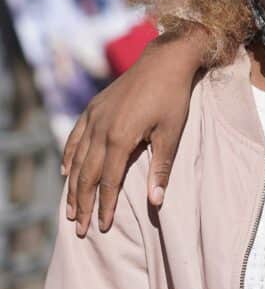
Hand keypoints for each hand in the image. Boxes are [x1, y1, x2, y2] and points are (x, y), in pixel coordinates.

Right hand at [63, 23, 208, 235]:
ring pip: (77, 159)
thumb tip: (156, 202)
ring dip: (72, 185)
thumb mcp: (172, 135)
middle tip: (79, 228)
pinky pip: (75, 137)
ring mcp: (94, 117)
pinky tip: (66, 171)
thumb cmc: (173, 98)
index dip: (105, 206)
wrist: (164, 61)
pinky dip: (69, 156)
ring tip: (70, 208)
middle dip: (83, 203)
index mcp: (120, 138)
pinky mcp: (94, 108)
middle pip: (87, 175)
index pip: (109, 182)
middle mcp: (101, 129)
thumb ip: (161, 169)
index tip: (103, 227)